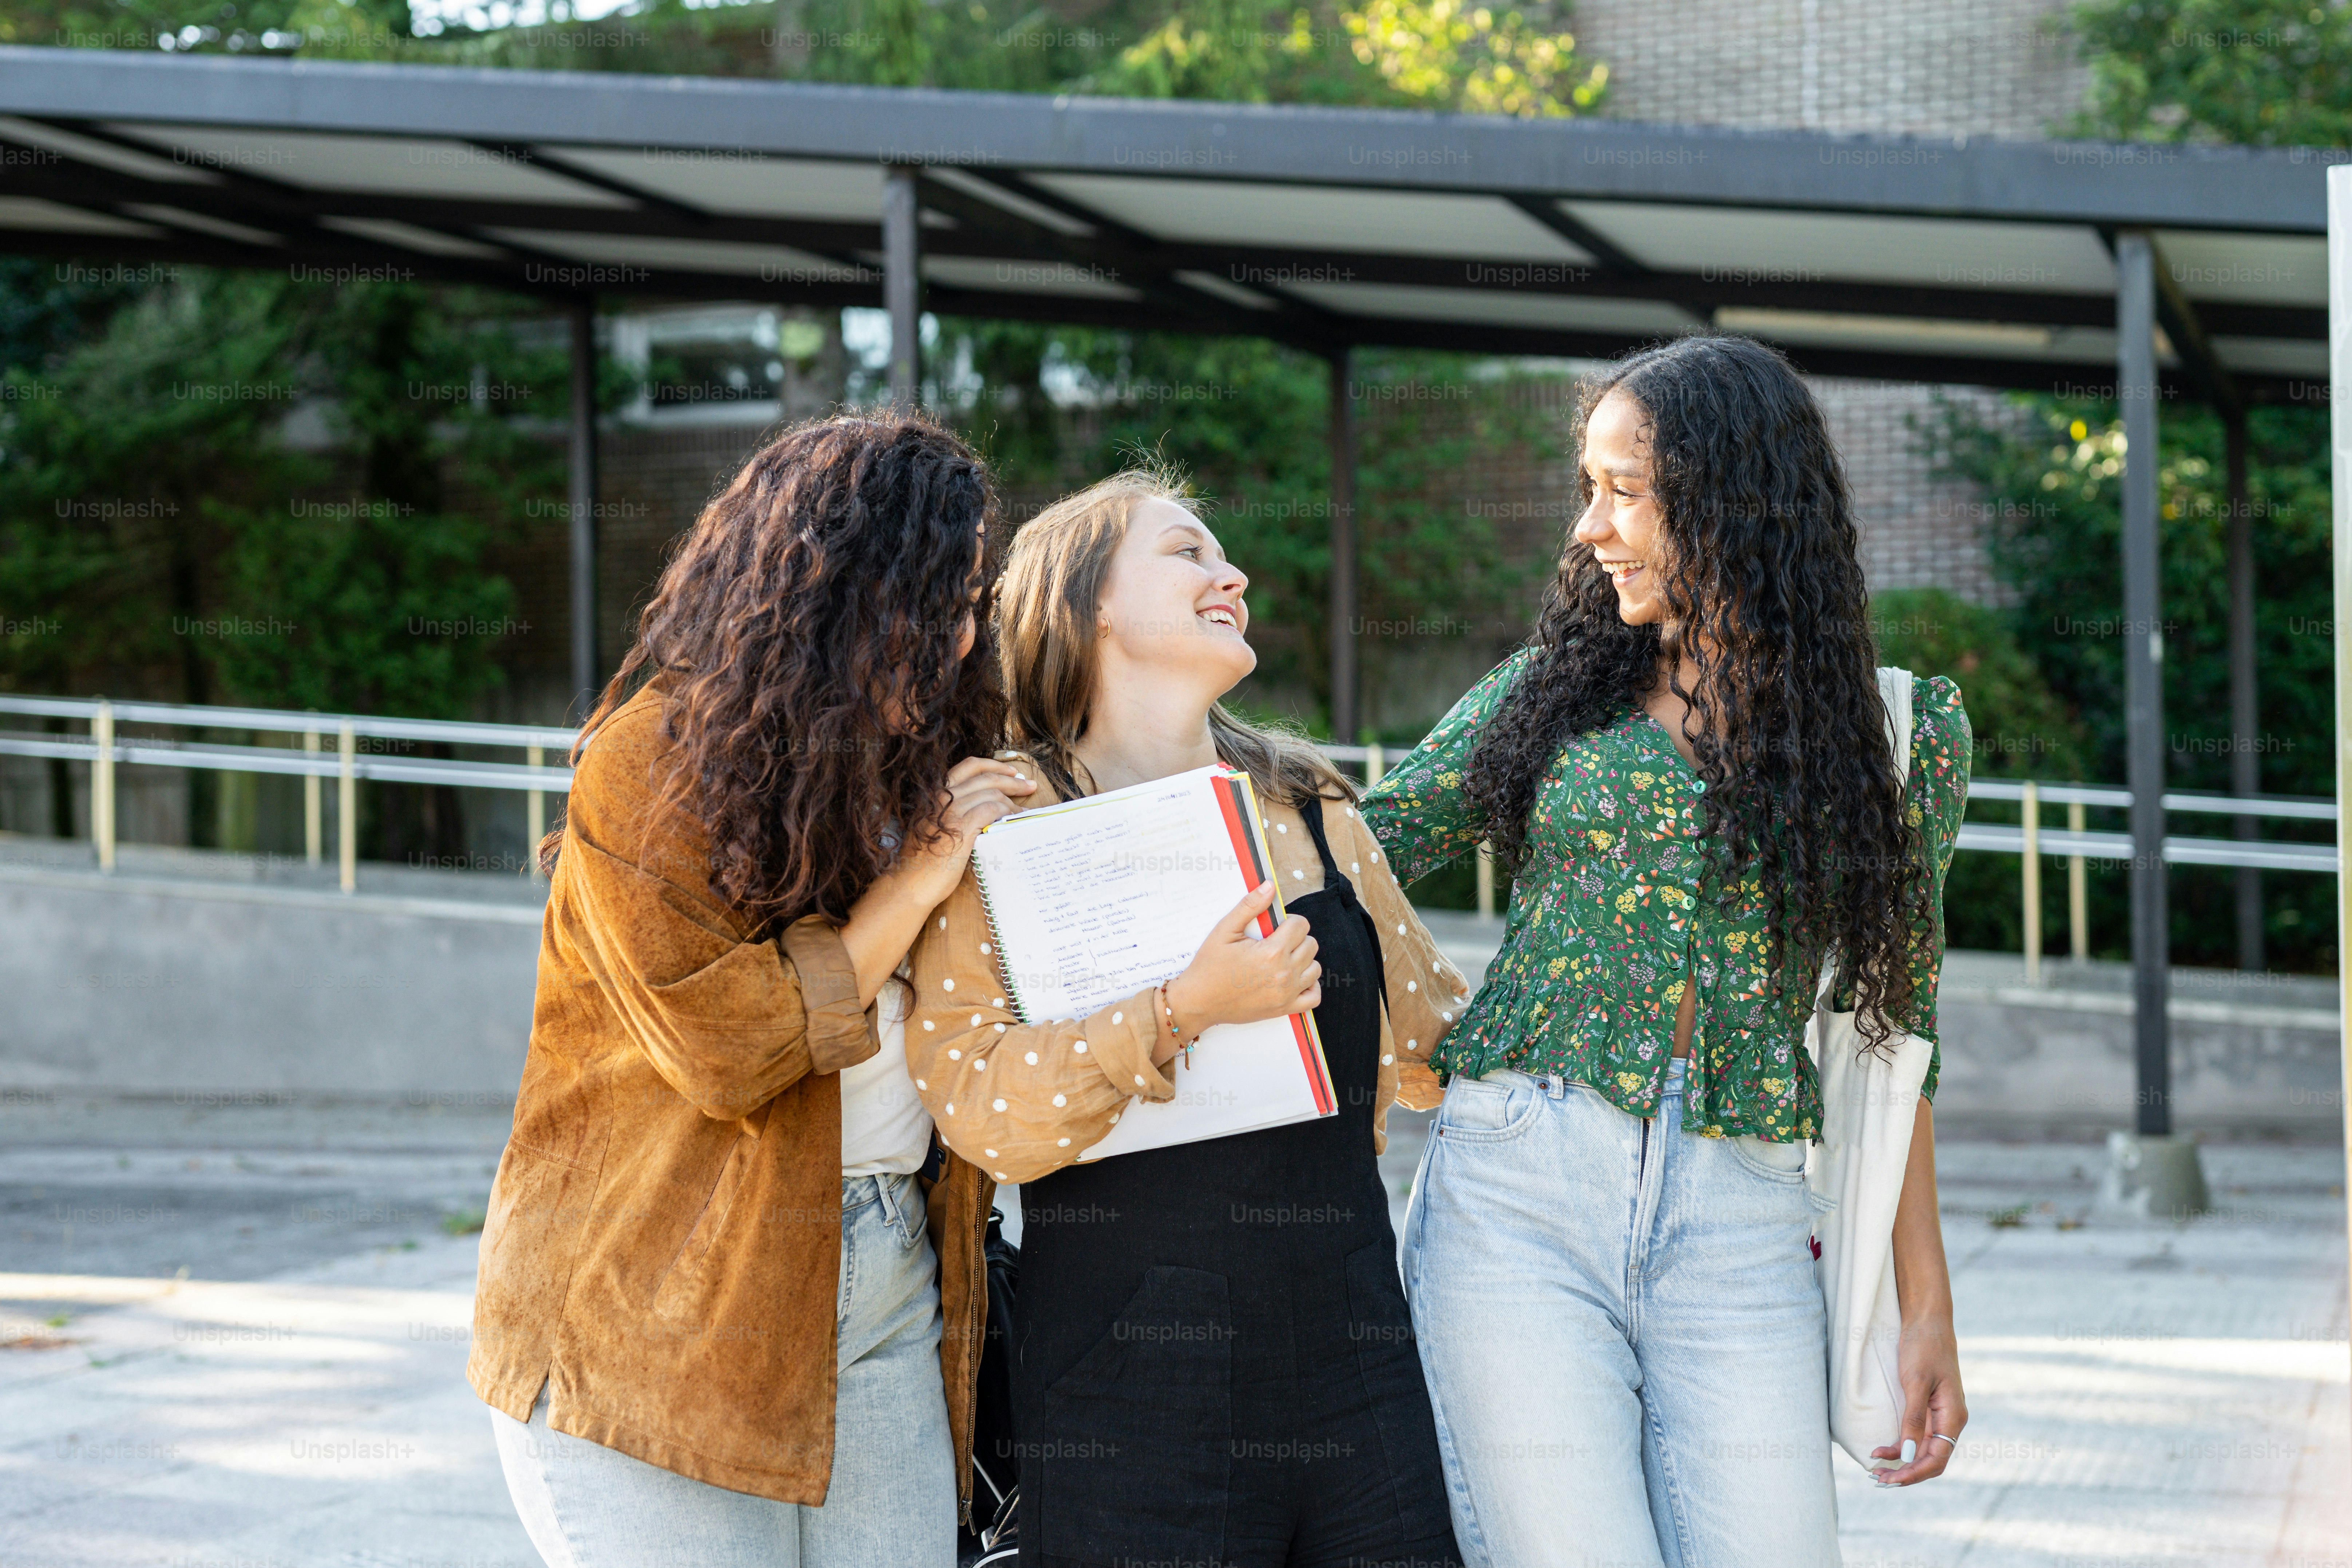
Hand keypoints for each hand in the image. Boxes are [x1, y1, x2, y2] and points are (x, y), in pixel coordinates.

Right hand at [839, 757, 1033, 1006]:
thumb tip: (983, 810)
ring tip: (1023, 811)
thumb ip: (952, 814)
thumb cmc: (923, 864)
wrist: (908, 885)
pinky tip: (1014, 821)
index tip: (1010, 772)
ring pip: (990, 793)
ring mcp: (950, 812)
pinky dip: (1007, 812)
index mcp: (936, 795)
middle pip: (984, 778)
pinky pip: (990, 810)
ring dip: (1012, 800)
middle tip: (1028, 786)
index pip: (967, 767)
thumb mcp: (935, 829)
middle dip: (1010, 780)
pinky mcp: (960, 828)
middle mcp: (942, 798)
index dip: (992, 766)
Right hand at [1162, 881, 1319, 1050]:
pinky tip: (1296, 978)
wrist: (1198, 1001)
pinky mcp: (1284, 1008)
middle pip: (1310, 944)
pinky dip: (1310, 986)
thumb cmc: (1209, 965)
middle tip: (1276, 942)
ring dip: (1303, 960)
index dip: (1289, 921)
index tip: (1276, 927)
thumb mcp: (1224, 930)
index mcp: (1272, 951)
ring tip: (1283, 959)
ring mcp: (1286, 993)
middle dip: (1296, 938)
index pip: (1301, 925)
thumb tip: (1269, 886)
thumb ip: (1249, 906)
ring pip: (1315, 968)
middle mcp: (1284, 973)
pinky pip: (1314, 997)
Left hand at [1870, 1312, 1966, 1484]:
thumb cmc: (1923, 1347)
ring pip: (1923, 1450)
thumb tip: (1908, 1454)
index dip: (1914, 1473)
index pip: (1936, 1458)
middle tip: (1876, 1479)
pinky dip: (1901, 1446)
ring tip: (1876, 1471)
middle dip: (1905, 1473)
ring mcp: (1939, 1415)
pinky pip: (1917, 1436)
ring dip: (1902, 1463)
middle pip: (1930, 1459)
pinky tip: (1883, 1450)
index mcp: (1953, 1417)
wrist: (1926, 1320)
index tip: (1890, 1479)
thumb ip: (1913, 1419)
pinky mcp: (1927, 1407)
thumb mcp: (1916, 1382)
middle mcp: (1949, 1420)